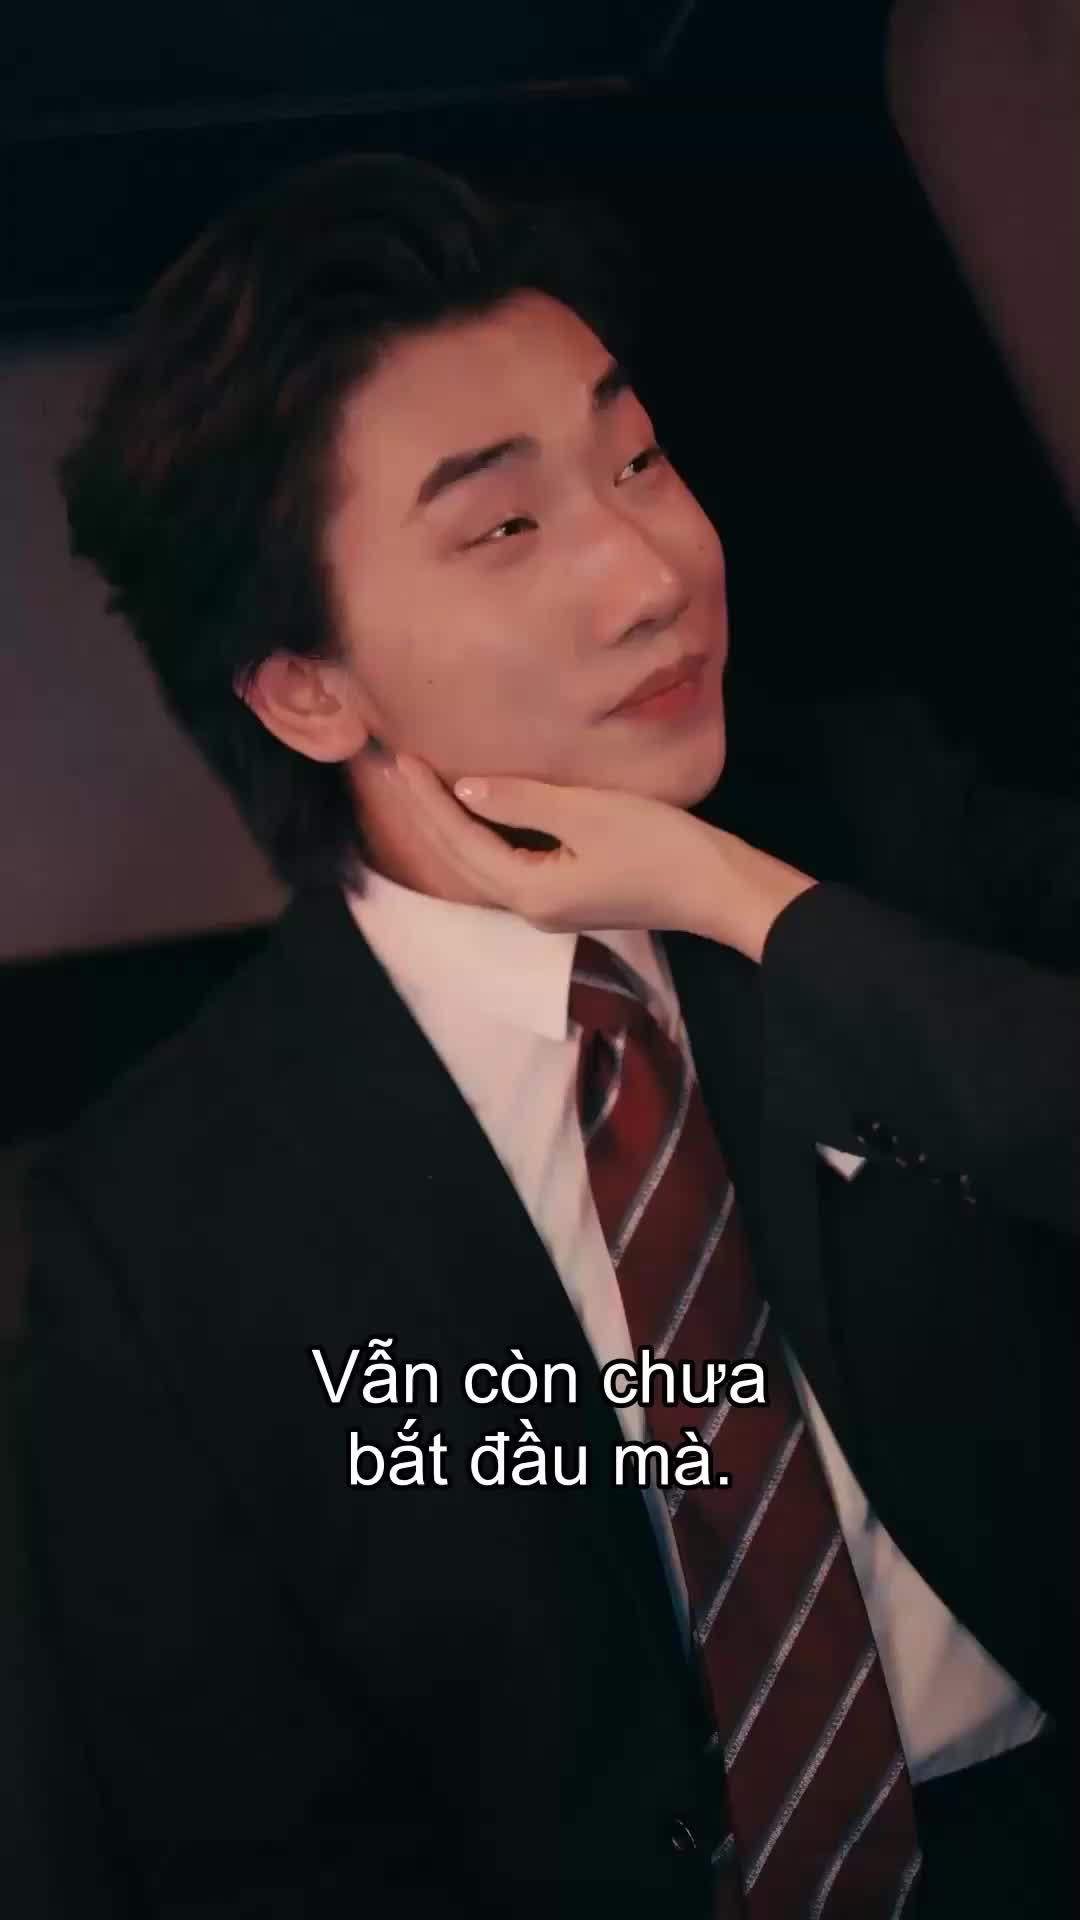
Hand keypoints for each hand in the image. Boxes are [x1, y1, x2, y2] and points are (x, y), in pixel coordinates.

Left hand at [386, 754, 818, 960]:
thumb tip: (465, 787)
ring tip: (425, 786)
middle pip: (463, 858)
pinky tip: (480, 810)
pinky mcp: (572, 895)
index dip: (428, 800)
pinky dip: (486, 834)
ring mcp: (551, 907)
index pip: (460, 841)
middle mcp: (531, 909)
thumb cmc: (660, 847)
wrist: (719, 888)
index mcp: (528, 892)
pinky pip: (510, 863)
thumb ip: (522, 800)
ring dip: (454, 825)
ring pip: (484, 863)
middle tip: (397, 768)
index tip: (401, 760)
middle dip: (429, 814)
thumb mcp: (588, 812)